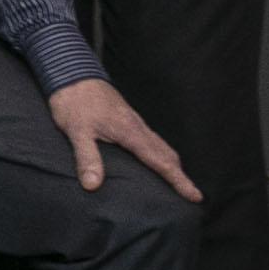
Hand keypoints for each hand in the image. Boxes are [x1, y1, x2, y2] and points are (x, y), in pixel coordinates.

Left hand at [46, 80, 203, 201]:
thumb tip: (93, 186)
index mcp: (131, 132)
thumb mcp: (76, 131)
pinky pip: (151, 140)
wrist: (72, 72)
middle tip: (192, 196)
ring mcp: (134, 122)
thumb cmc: (74, 101)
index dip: (178, 180)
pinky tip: (154, 160)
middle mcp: (138, 127)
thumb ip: (87, 158)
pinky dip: (160, 154)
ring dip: (172, 165)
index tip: (196, 196)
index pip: (160, 161)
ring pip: (161, 146)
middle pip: (167, 154)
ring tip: (178, 182)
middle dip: (181, 176)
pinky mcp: (127, 119)